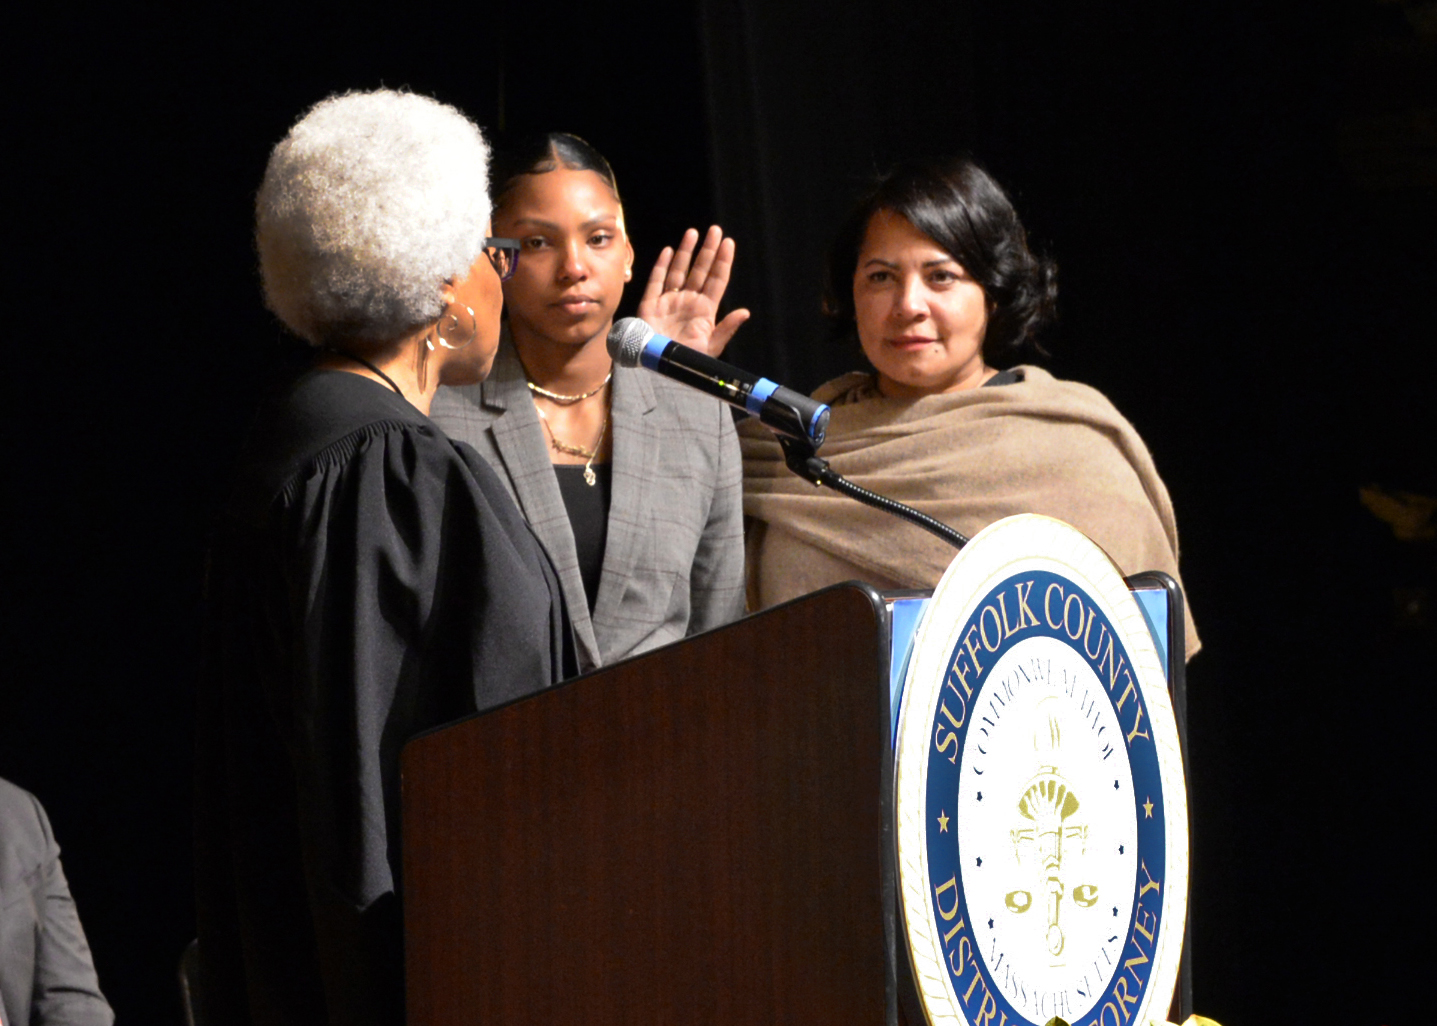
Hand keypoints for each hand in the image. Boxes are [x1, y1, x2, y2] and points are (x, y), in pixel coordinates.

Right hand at [636, 225, 750, 357]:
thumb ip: (726, 329)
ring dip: (686, 252)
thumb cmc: (686, 363)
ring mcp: (669, 302)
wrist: (656, 369)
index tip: (728, 243)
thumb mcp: (710, 348)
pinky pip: (656, 281)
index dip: (722, 262)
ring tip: (694, 233)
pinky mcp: (650, 305)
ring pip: (679, 271)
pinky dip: (661, 266)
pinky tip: (668, 251)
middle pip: (700, 271)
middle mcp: (688, 302)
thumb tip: (745, 312)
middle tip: (715, 230)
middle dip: (708, 250)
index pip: (717, 281)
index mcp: (704, 311)